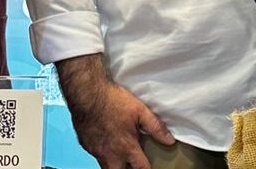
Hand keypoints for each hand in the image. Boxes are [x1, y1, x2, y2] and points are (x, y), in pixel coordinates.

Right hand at [56, 54, 173, 168]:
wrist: (87, 94)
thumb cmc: (113, 101)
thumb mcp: (140, 111)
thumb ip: (156, 127)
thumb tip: (169, 141)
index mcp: (126, 147)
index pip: (140, 168)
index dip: (147, 168)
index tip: (150, 166)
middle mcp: (110, 154)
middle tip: (134, 163)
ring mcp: (96, 151)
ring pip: (106, 167)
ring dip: (115, 164)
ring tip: (122, 155)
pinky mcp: (86, 145)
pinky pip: (96, 155)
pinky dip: (103, 153)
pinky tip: (107, 142)